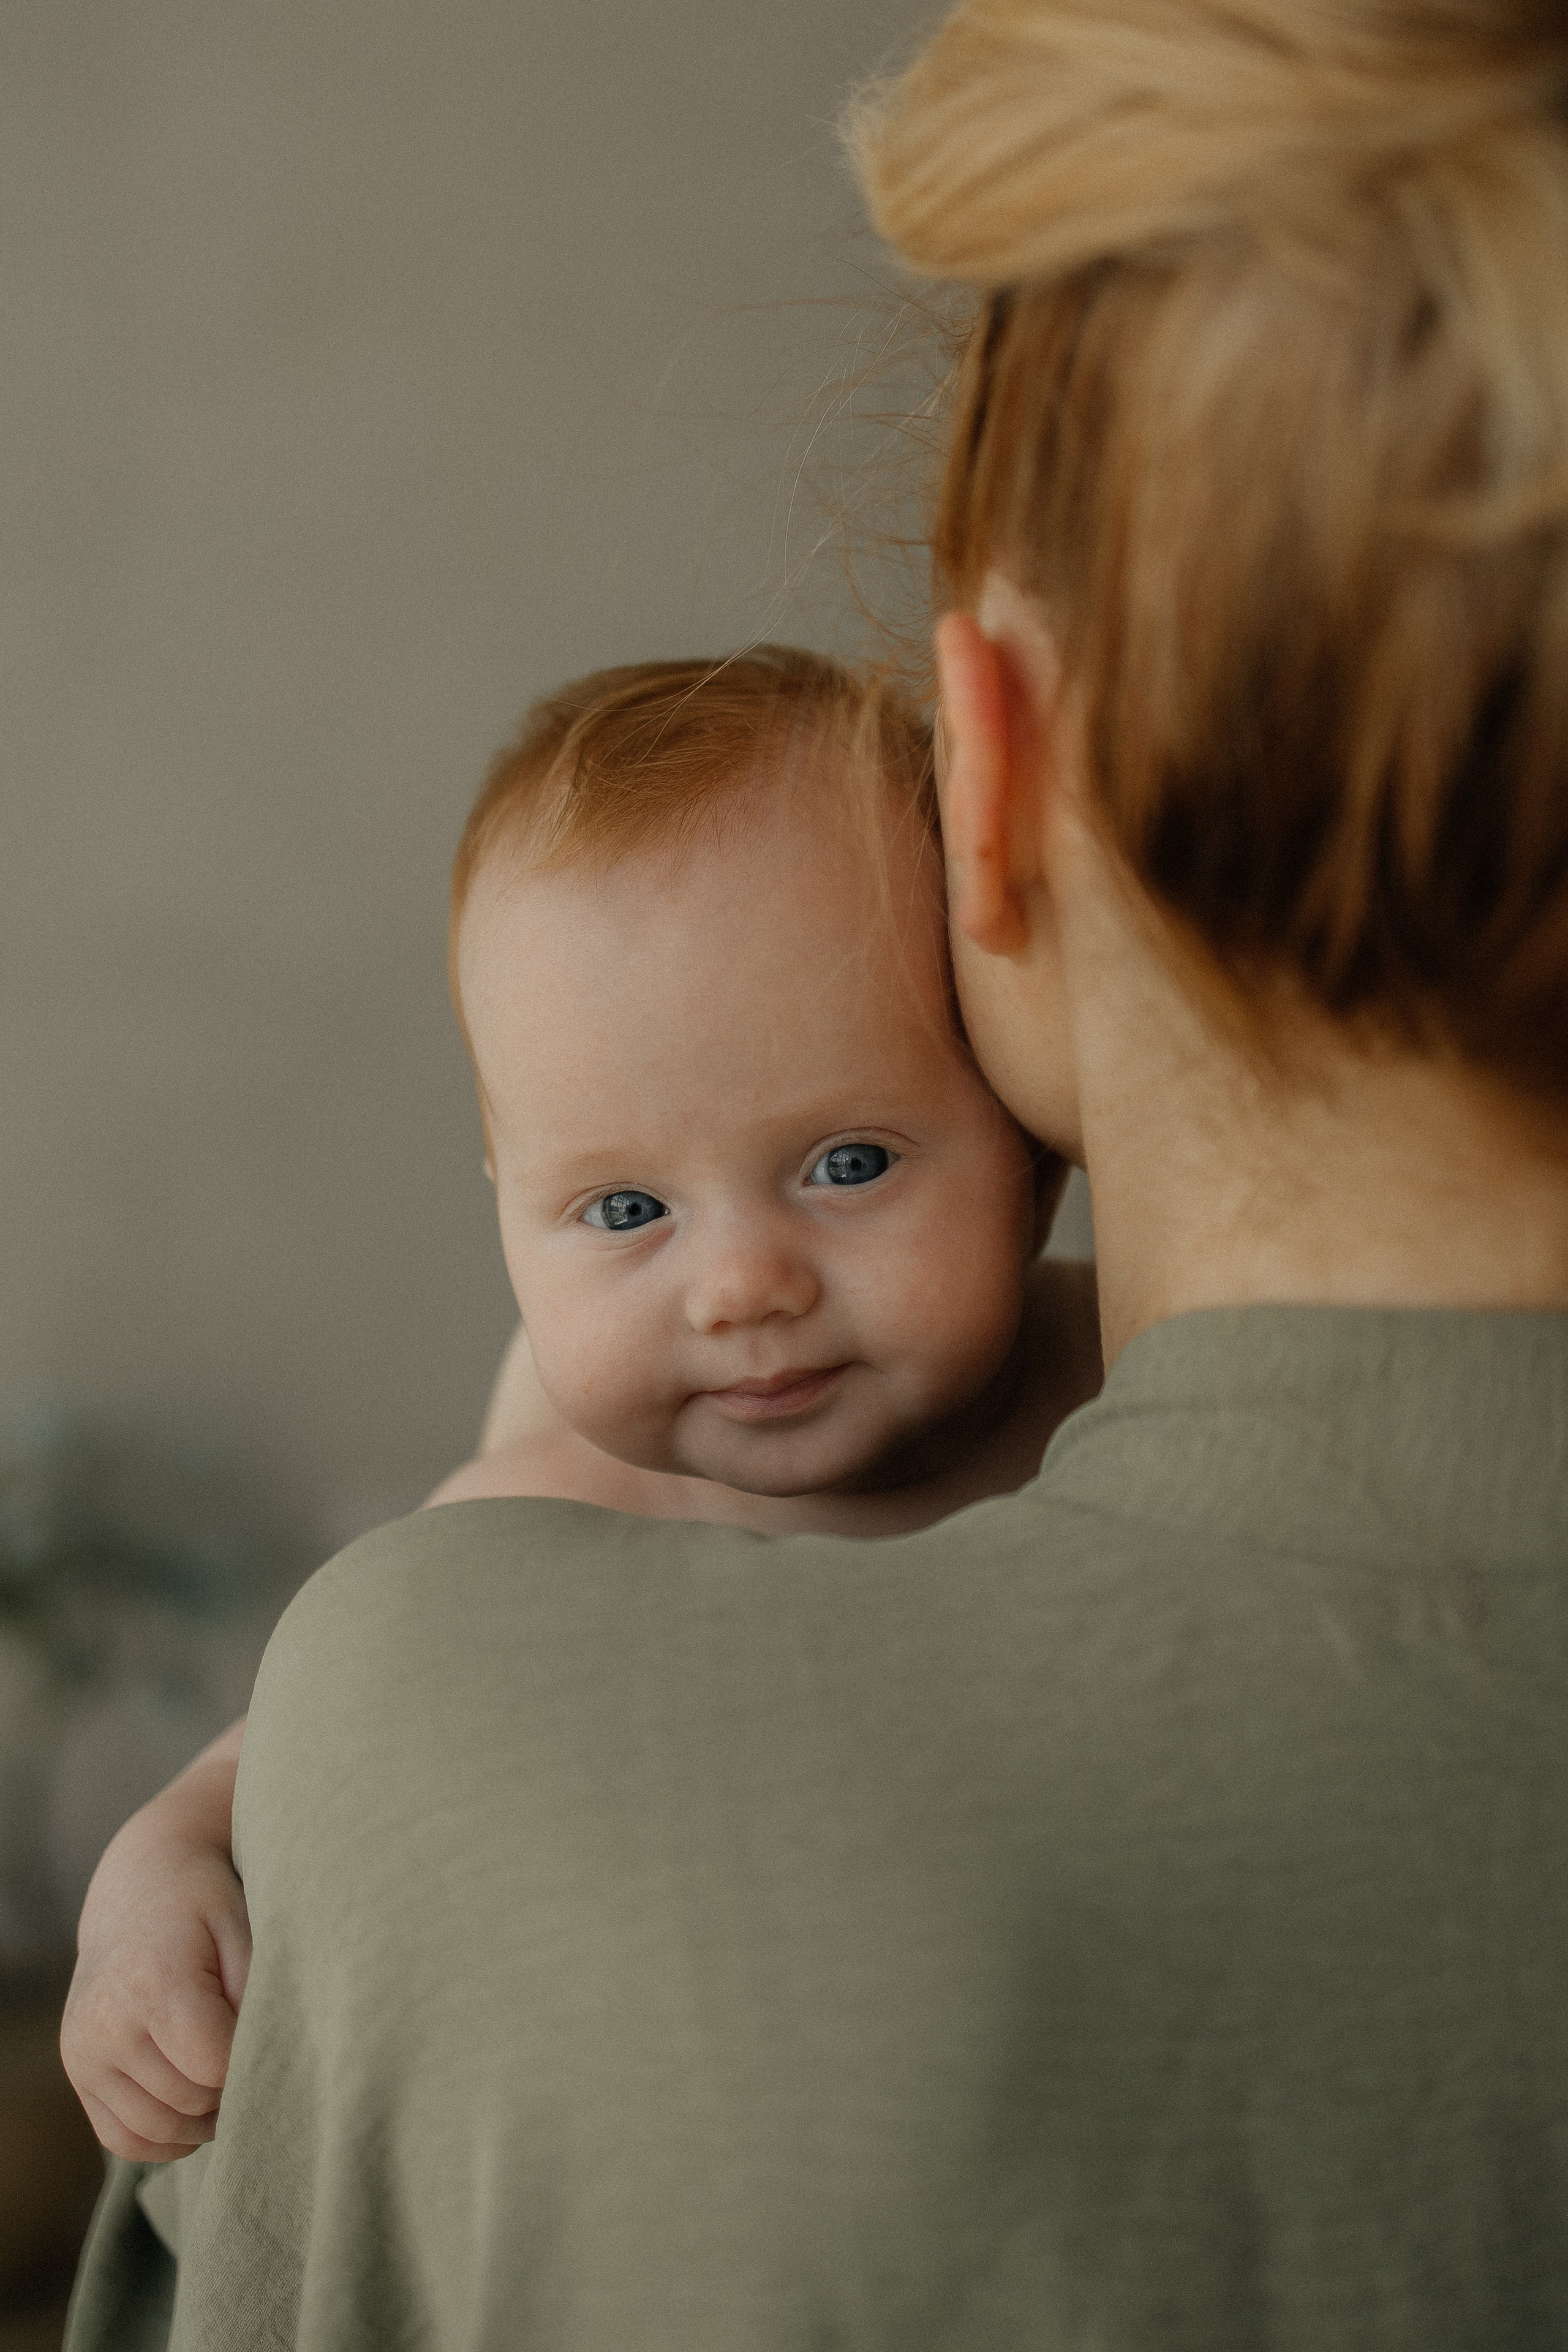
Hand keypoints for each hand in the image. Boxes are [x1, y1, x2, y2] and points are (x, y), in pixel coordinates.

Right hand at [60, 1724, 248, 2162]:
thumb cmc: (206, 1904)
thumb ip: (255, 1996)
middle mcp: (108, 2020)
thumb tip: (268, 2063)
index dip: (250, 2065)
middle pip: (186, 2101)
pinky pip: (121, 2137)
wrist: (140, 1884)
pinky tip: (193, 2109)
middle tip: (251, 2063)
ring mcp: (84, 2049)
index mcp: (154, 1981)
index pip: (213, 2066)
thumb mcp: (244, 1928)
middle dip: (228, 2092)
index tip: (267, 2044)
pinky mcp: (77, 2068)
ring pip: (154, 2129)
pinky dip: (162, 2138)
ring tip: (226, 2084)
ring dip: (199, 2121)